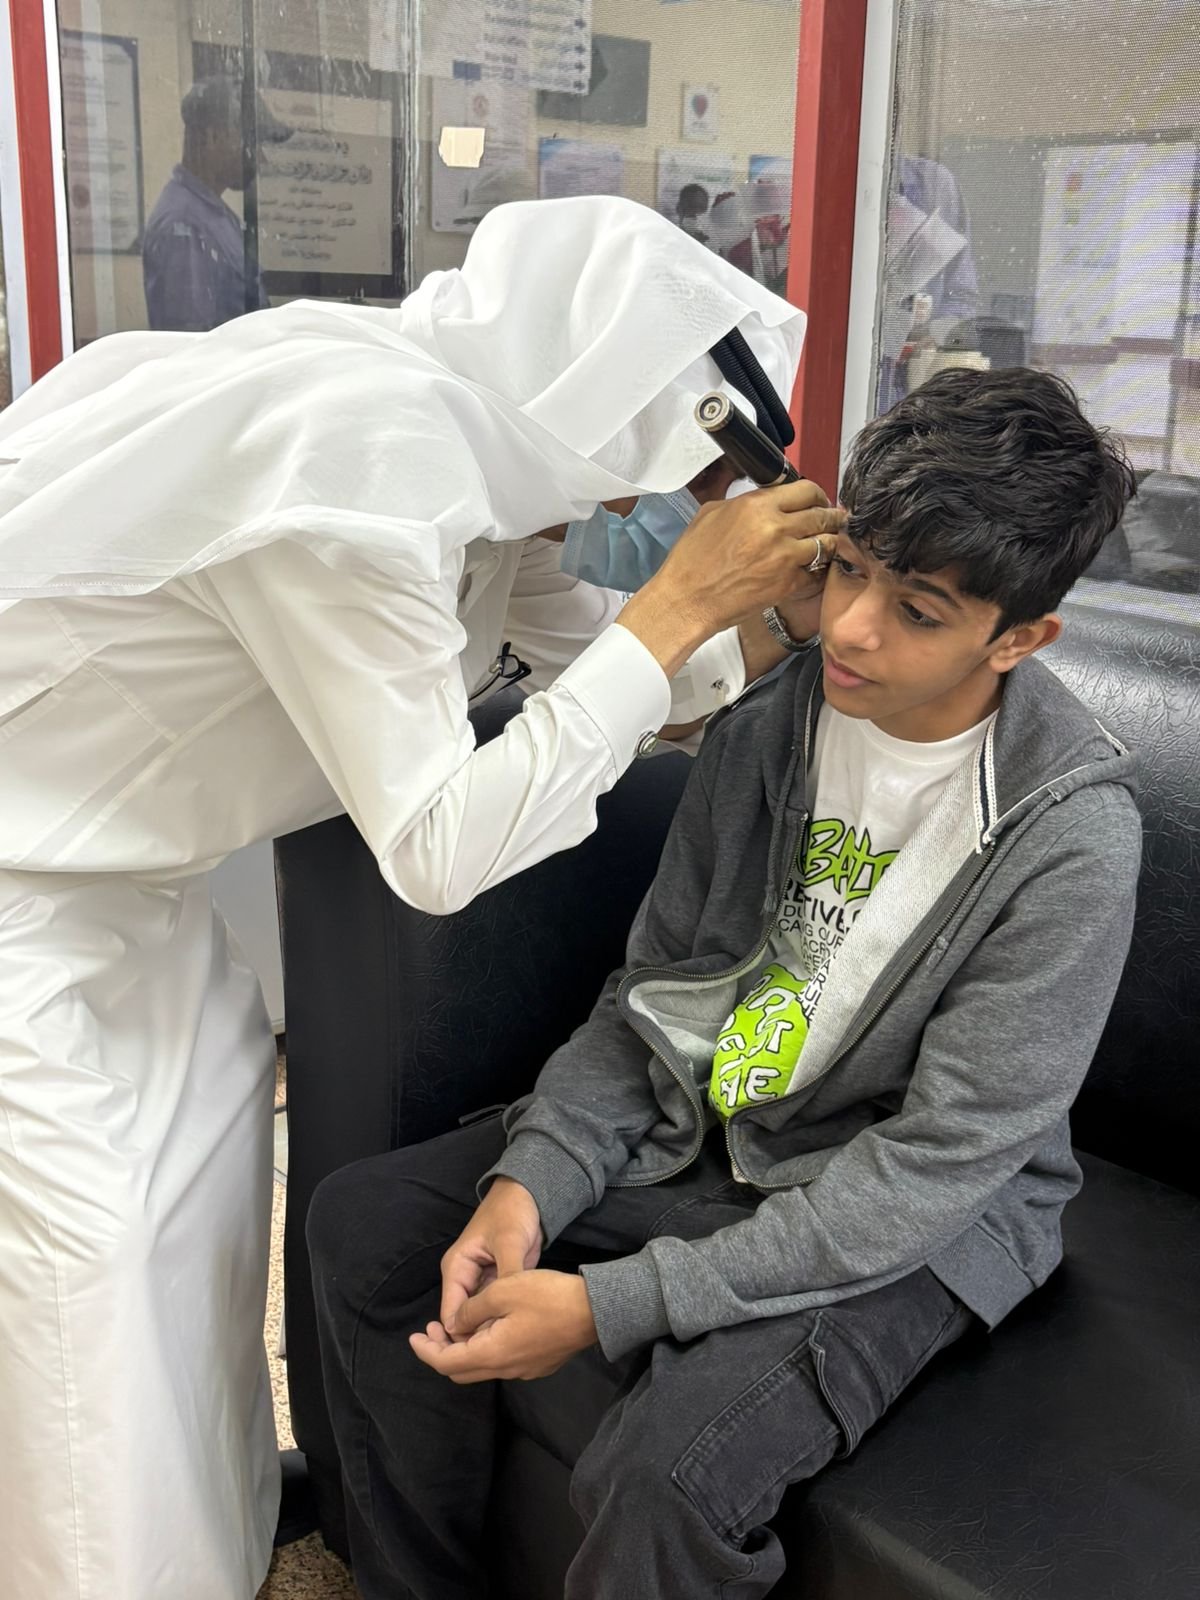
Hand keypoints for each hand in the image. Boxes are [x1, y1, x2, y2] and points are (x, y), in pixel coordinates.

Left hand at [411, 1270, 596, 1382]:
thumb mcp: (503, 1291)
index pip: (447, 1363)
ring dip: (464, 1348)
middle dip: (442, 1351)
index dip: (426, 1350)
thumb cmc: (547, 1296)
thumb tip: (456, 1324)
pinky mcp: (538, 1363)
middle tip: (432, 1328)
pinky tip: (490, 1326)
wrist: (595, 1311)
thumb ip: (472, 1309)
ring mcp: (525, 1369)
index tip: (414, 1335)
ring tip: (460, 1323)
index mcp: (493, 1353)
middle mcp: (506, 1369)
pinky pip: (502, 1361)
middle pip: (462, 1371)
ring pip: (483, 1366)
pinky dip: (485, 1347)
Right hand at [438, 1178, 542, 1338]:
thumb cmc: (513, 1212)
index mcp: (456, 1268)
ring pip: (479, 1317)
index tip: (486, 1353)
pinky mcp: (496, 1283)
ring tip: (512, 1348)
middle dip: (479, 1336)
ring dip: (491, 1330)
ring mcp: (480, 1282)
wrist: (528, 1194)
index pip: (451, 1314)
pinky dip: (502, 1320)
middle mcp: (463, 1279)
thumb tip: (499, 1311)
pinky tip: (517, 1334)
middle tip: (503, 1356)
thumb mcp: (510, 1242)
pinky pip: (494, 1309)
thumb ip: (505, 1275)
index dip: (464, 1336)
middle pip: (463, 1320)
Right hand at [616, 480, 844, 676]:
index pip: (806, 489)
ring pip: (827, 544)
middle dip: (831, 517)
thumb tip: (765, 499)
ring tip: (827, 544)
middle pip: (822, 515)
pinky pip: (817, 573)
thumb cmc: (692, 559)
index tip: (819, 500)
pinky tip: (812, 568)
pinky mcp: (788, 584)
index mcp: (757, 506)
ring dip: (829, 543)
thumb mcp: (712, 513)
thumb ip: (746, 502)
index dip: (817, 494)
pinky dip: (818, 570)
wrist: (687, 599)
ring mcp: (785, 558)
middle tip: (834, 519)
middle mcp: (776, 528)